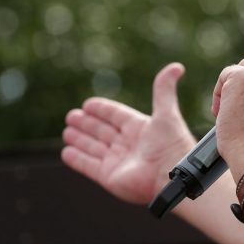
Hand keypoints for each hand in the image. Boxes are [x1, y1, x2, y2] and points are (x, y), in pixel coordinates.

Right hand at [61, 63, 196, 204]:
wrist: (171, 175)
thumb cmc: (172, 144)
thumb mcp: (167, 112)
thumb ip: (165, 90)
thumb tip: (176, 66)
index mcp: (141, 128)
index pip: (117, 115)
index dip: (103, 109)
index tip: (88, 103)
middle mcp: (128, 144)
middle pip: (103, 130)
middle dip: (88, 123)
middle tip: (72, 115)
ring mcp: (118, 161)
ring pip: (94, 147)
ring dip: (80, 139)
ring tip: (67, 131)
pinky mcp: (109, 176)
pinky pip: (88, 166)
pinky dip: (77, 159)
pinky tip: (66, 151)